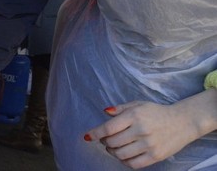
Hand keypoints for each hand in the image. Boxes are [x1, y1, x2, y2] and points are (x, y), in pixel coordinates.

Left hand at [85, 98, 210, 168]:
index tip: (87, 137)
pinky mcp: (155, 156)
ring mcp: (148, 144)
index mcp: (134, 116)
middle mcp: (140, 130)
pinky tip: (123, 155)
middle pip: (112, 142)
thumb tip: (104, 112)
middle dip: (104, 142)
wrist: (182, 122)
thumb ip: (120, 108)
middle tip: (105, 139)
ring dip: (112, 152)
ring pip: (121, 154)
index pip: (108, 128)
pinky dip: (124, 161)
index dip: (95, 133)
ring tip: (113, 147)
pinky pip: (133, 164)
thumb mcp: (138, 104)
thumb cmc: (157, 112)